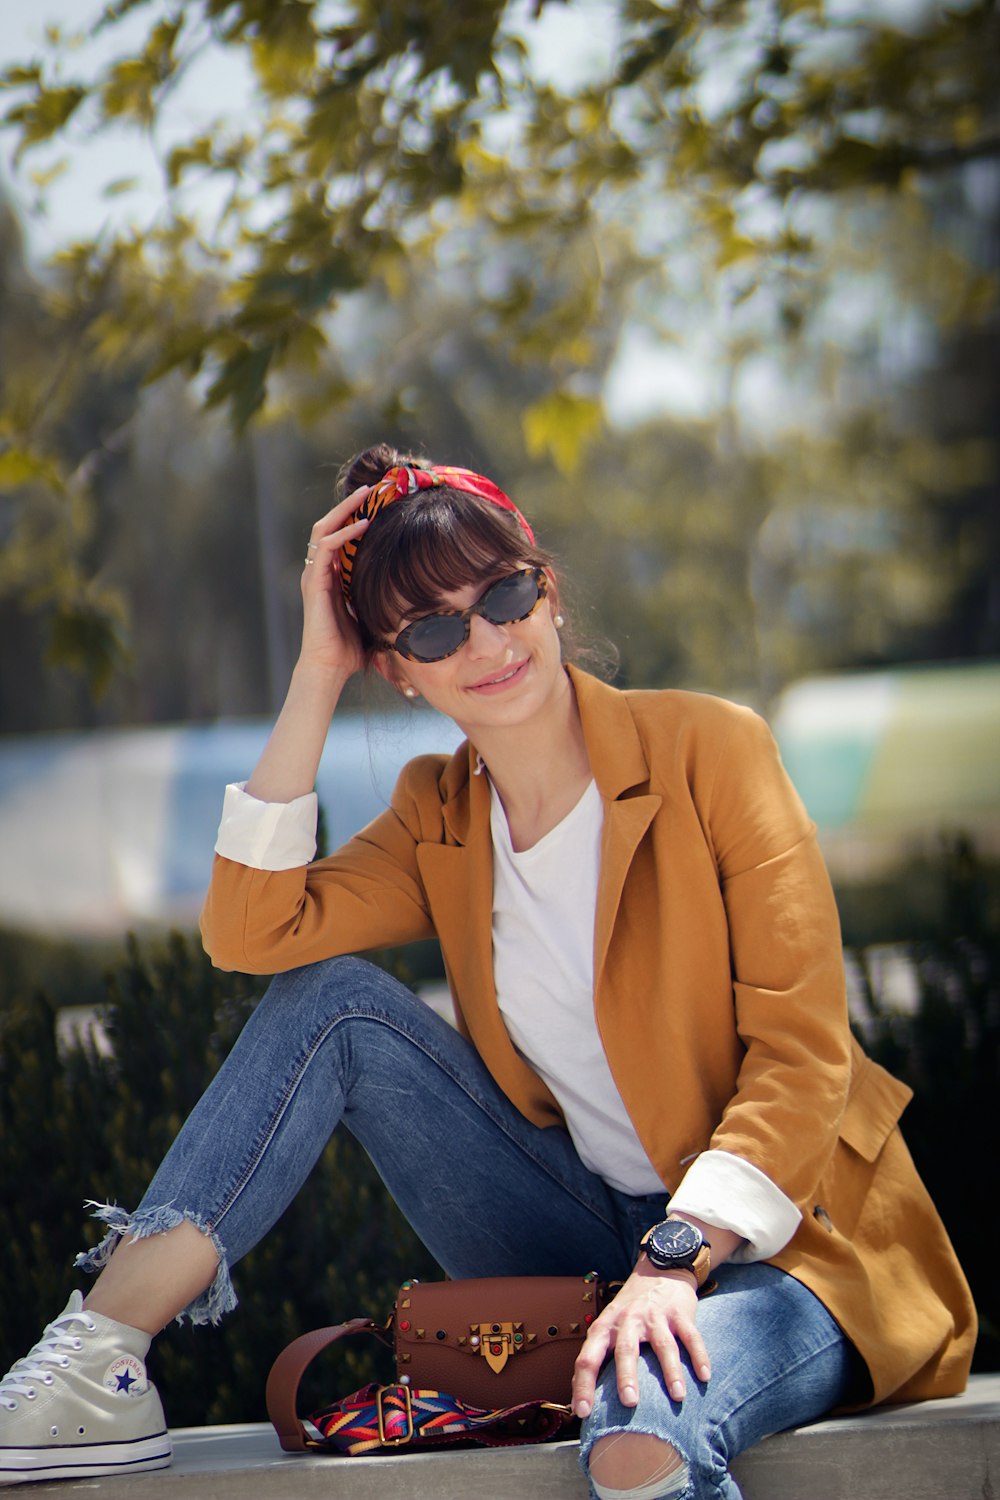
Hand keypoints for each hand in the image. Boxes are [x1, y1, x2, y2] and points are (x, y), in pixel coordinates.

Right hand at [298, 488, 371, 679]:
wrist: (331, 667)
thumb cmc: (352, 648)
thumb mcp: (371, 615)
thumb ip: (381, 600)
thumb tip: (415, 596)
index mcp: (331, 577)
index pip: (339, 536)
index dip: (354, 516)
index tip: (378, 503)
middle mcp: (320, 571)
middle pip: (329, 525)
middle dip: (349, 505)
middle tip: (371, 489)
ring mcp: (315, 575)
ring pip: (324, 529)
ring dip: (344, 510)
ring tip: (365, 496)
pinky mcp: (315, 582)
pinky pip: (326, 548)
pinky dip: (343, 533)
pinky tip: (362, 525)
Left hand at [572, 1259, 710, 1417]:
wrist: (659, 1271)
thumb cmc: (629, 1310)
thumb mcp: (607, 1326)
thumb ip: (595, 1358)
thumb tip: (577, 1401)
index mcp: (606, 1327)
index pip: (589, 1357)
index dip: (583, 1384)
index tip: (583, 1412)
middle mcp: (628, 1320)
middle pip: (626, 1349)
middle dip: (627, 1376)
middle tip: (629, 1403)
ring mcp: (655, 1316)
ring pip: (663, 1345)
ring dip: (671, 1372)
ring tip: (678, 1397)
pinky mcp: (680, 1313)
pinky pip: (691, 1337)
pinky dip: (699, 1356)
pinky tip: (704, 1376)